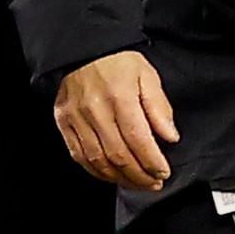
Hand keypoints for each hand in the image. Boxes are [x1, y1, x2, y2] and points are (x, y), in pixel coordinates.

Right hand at [54, 49, 177, 190]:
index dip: (152, 162)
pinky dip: (97, 172)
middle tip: (153, 183)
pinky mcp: (65, 123)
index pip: (138, 139)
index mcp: (120, 96)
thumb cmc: (118, 61)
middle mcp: (95, 109)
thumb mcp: (147, 75)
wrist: (83, 50)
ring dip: (120, 178)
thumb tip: (170, 136)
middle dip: (139, 175)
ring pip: (98, 160)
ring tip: (137, 183)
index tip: (163, 172)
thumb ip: (159, 107)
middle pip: (118, 155)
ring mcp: (77, 118)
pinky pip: (79, 156)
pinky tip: (112, 176)